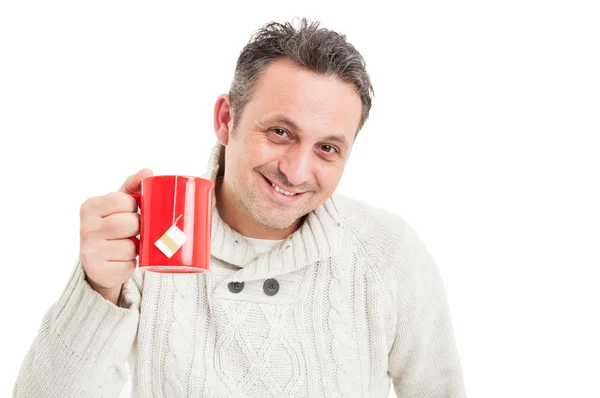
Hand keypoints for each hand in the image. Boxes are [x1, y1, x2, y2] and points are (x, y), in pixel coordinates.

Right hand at [79, 168, 152, 303]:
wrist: (101, 264)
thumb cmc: (115, 228)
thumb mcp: (121, 205)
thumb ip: (133, 186)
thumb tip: (148, 171)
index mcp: (89, 207)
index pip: (125, 200)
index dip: (135, 207)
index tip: (131, 211)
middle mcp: (85, 228)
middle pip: (130, 223)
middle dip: (138, 228)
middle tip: (132, 231)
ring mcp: (89, 251)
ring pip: (131, 246)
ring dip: (136, 248)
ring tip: (127, 246)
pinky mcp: (98, 272)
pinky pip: (130, 265)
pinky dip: (132, 264)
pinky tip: (122, 261)